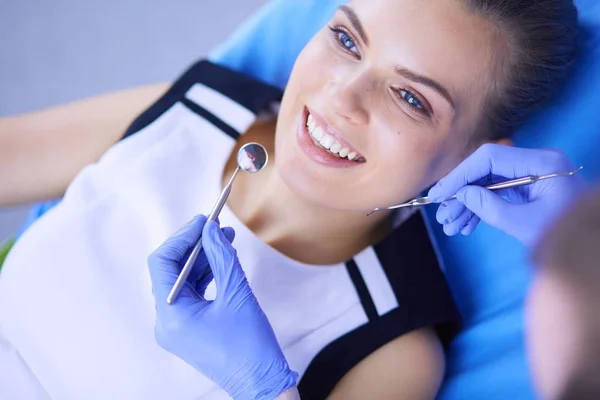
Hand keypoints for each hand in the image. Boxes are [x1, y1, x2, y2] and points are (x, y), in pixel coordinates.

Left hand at [147, 215, 297, 399]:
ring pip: (183, 281)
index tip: (203, 221)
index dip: (182, 237)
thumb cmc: (250, 346)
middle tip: (214, 225)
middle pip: (171, 271)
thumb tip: (211, 229)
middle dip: (194, 245)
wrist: (260, 383)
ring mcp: (177, 327)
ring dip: (202, 258)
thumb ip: (221, 257)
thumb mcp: (237, 294)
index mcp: (171, 315)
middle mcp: (167, 321)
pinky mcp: (189, 328)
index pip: (163, 263)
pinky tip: (223, 259)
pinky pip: (192, 294)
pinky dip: (206, 275)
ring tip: (225, 238)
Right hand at [427, 144, 585, 247]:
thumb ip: (490, 208)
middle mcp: (536, 161)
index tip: (441, 193)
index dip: (461, 174)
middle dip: (461, 192)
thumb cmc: (567, 237)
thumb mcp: (525, 225)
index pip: (491, 157)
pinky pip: (498, 192)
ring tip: (450, 225)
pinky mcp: (529, 186)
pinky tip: (466, 225)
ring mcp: (532, 173)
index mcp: (543, 163)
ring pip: (488, 182)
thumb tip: (462, 194)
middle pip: (486, 169)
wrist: (592, 251)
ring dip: (468, 204)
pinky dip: (481, 208)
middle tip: (442, 214)